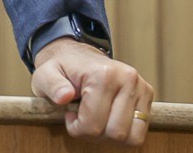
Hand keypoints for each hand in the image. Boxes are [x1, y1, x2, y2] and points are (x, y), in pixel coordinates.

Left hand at [31, 38, 153, 145]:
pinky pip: (140, 132)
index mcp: (103, 74)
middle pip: (115, 133)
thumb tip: (64, 96)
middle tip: (82, 119)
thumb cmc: (61, 69)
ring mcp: (141, 86)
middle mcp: (127, 78)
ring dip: (110, 135)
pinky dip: (124, 132)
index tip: (70, 116)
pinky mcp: (147, 94)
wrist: (77, 55)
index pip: (93, 124)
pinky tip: (108, 119)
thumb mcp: (45, 74)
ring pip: (131, 137)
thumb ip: (52, 85)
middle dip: (94, 134)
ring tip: (96, 119)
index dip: (77, 129)